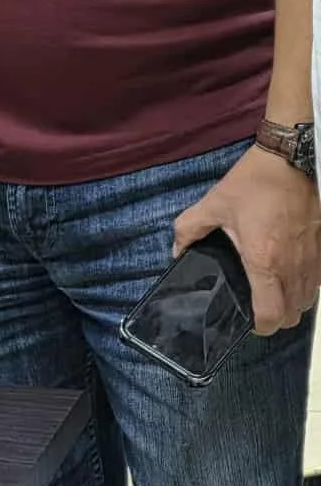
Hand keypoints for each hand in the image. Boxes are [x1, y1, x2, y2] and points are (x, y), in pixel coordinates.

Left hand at [174, 143, 320, 335]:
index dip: (260, 326)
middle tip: (259, 304)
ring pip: (309, 299)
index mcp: (264, 261)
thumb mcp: (213, 204)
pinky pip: (318, 279)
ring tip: (274, 290)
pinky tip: (291, 271)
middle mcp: (294, 266)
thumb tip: (177, 251)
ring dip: (293, 302)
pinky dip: (307, 284)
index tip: (248, 320)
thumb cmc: (253, 183)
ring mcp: (314, 258)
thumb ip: (188, 230)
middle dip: (277, 317)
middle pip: (293, 315)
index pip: (271, 315)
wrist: (292, 159)